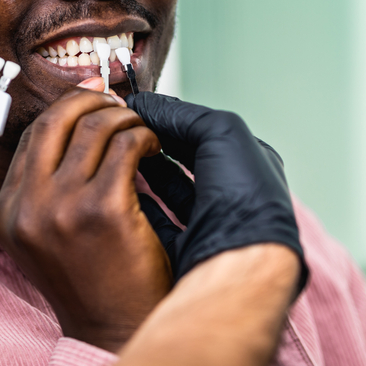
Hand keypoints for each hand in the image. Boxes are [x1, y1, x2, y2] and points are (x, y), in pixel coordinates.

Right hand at [0, 87, 168, 352]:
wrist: (111, 333)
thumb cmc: (89, 283)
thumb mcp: (44, 237)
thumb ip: (45, 190)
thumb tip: (72, 126)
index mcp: (7, 211)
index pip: (32, 136)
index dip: (67, 110)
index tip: (93, 97)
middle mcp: (26, 207)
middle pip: (55, 121)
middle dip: (92, 101)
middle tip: (120, 105)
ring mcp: (62, 208)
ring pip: (95, 128)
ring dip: (126, 119)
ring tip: (143, 132)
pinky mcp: (102, 212)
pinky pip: (127, 147)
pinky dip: (145, 138)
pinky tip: (155, 150)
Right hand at [126, 92, 306, 291]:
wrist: (238, 262)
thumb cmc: (243, 196)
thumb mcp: (220, 133)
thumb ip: (182, 115)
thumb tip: (147, 104)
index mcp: (248, 165)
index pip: (203, 131)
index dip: (170, 119)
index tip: (138, 109)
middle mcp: (232, 195)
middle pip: (187, 159)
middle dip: (156, 142)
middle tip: (123, 127)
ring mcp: (209, 224)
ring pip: (170, 190)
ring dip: (145, 172)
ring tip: (117, 152)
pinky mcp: (187, 251)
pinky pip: (157, 223)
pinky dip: (140, 206)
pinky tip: (121, 190)